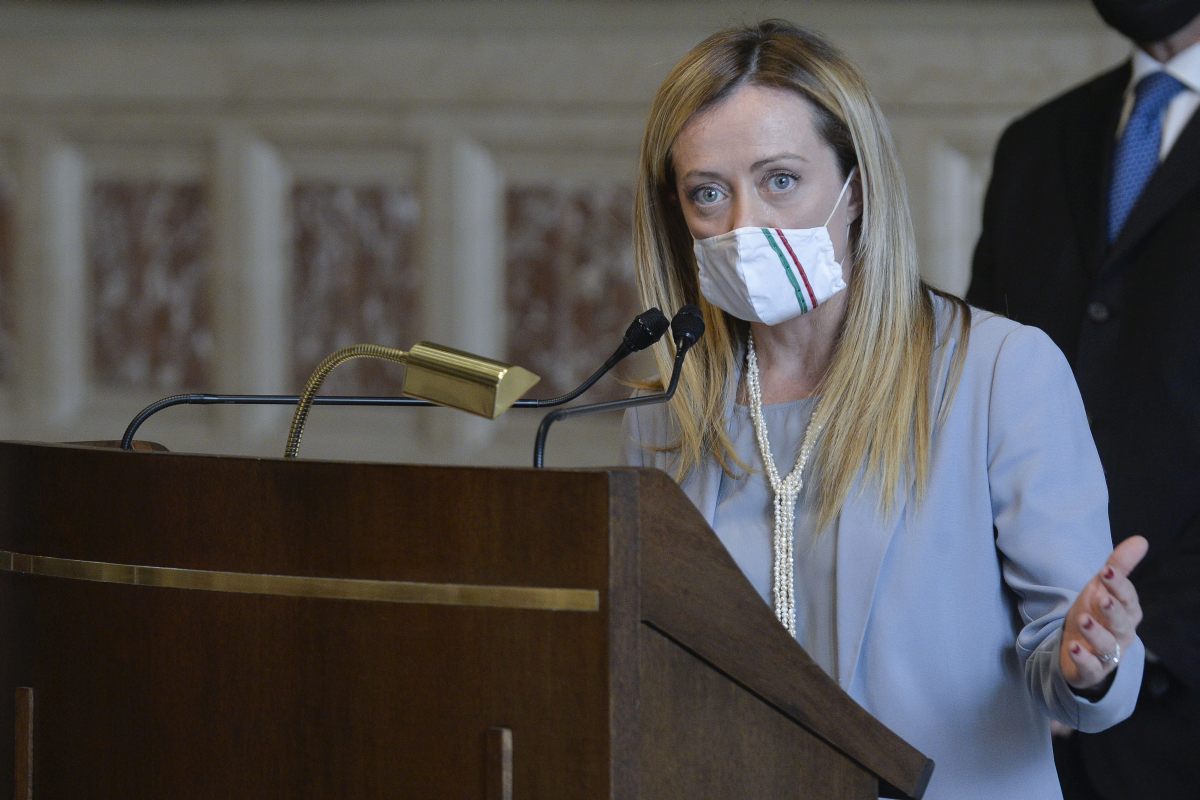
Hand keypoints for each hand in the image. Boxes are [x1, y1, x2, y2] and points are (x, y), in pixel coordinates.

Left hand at [1060, 535, 1147, 691]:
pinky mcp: (1091, 669)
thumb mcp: (1102, 588)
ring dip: (1095, 633)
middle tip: (1102, 598)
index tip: (1106, 571)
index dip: (1118, 585)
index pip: (1126, 597)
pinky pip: (1090, 667)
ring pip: (1106, 645)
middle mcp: (1121, 633)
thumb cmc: (1096, 614)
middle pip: (1121, 622)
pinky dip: (1083, 659)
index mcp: (1127, 612)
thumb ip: (1119, 566)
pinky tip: (1073, 648)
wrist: (1081, 650)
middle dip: (1113, 610)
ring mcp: (1107, 653)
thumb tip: (1140, 540)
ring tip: (1082, 620)